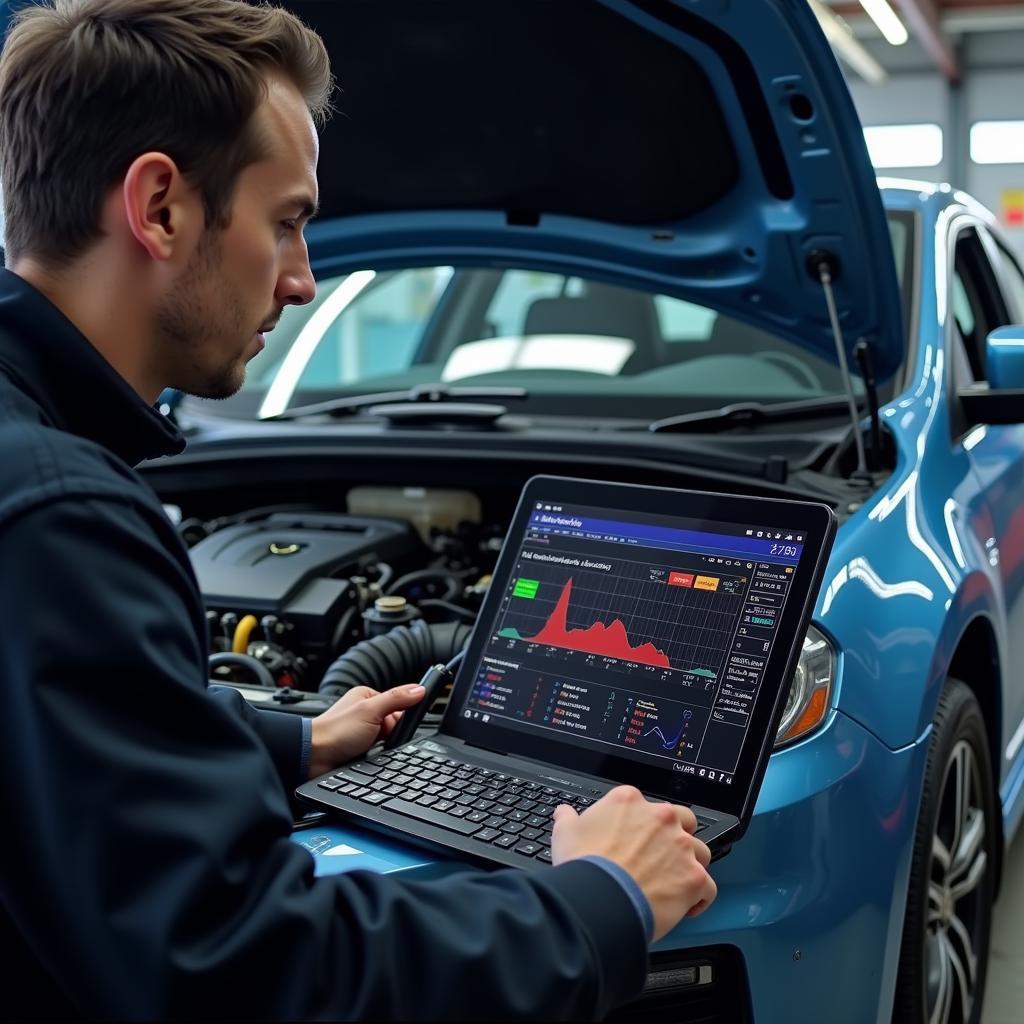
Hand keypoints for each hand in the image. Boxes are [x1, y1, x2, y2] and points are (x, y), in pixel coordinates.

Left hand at [307, 684, 424, 778]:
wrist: (312, 758)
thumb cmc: (334, 731)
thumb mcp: (371, 711)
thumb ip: (396, 699)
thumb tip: (419, 689)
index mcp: (367, 697)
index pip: (398, 704)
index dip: (399, 718)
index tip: (395, 726)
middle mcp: (364, 712)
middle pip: (393, 724)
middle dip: (389, 735)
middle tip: (377, 738)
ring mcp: (362, 731)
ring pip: (387, 740)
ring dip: (382, 747)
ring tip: (367, 748)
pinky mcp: (359, 748)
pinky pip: (378, 752)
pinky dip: (376, 755)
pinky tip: (367, 756)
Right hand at [551, 786, 716, 940]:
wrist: (598, 897)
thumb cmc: (584, 865)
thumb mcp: (565, 833)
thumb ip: (568, 818)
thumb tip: (564, 813)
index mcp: (630, 802)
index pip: (647, 805)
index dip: (644, 824)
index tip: (637, 839)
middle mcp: (660, 818)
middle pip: (684, 820)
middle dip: (678, 836)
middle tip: (662, 857)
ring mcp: (680, 847)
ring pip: (701, 852)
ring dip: (691, 865)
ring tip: (676, 882)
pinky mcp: (694, 877)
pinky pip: (708, 888)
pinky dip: (701, 898)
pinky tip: (689, 907)